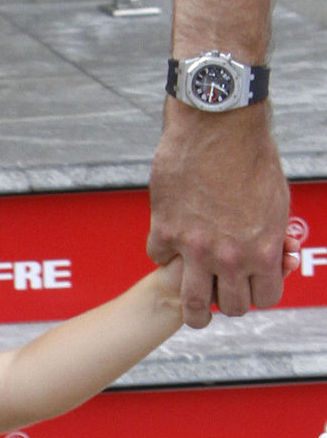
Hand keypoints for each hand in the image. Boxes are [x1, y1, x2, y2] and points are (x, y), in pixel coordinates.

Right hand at [147, 101, 290, 325]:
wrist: (219, 126)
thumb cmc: (253, 157)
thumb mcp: (278, 202)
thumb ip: (273, 236)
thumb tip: (276, 257)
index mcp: (263, 251)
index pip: (264, 298)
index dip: (258, 294)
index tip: (250, 288)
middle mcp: (229, 257)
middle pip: (230, 307)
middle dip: (229, 303)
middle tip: (222, 296)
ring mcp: (193, 247)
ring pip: (191, 302)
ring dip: (195, 310)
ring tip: (194, 311)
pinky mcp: (164, 230)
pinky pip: (160, 259)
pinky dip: (165, 254)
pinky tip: (171, 243)